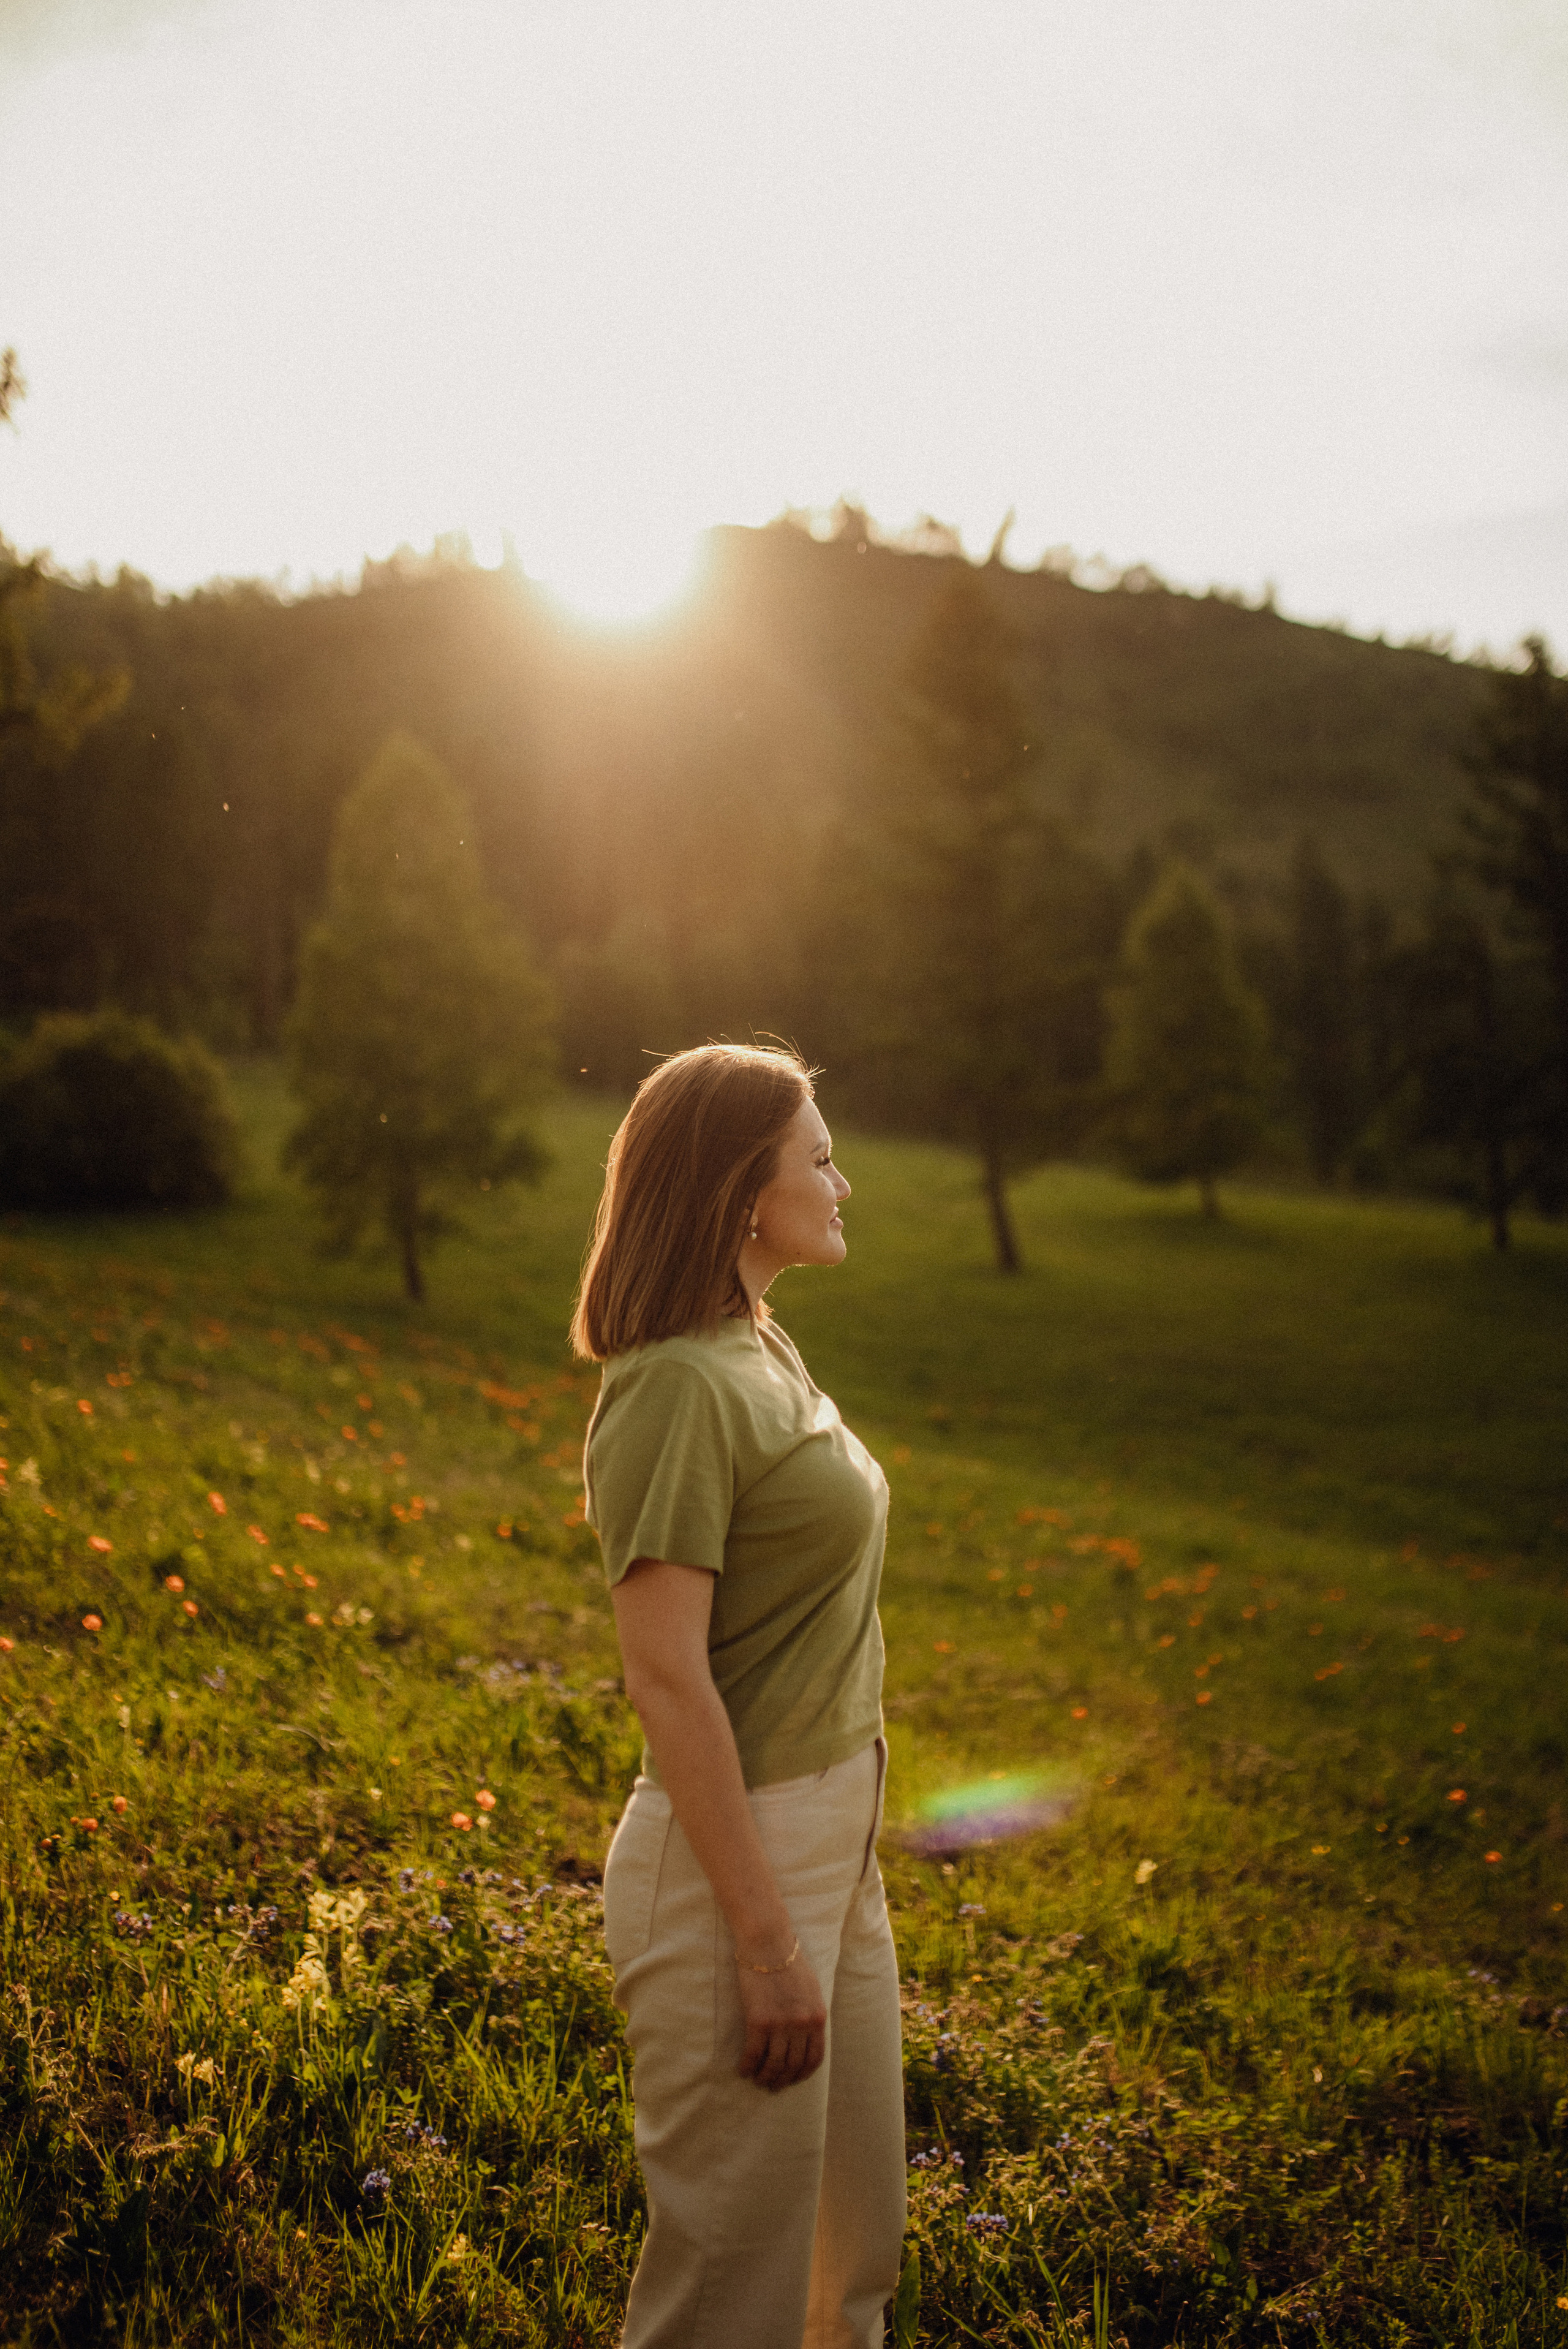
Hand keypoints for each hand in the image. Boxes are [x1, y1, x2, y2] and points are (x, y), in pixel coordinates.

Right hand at [736, 1944, 826, 2092]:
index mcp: (817, 2017)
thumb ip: (810, 2013)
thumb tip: (805, 2036)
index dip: (802, 2074)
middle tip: (773, 2086)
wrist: (768, 1942)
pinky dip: (748, 2066)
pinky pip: (753, 2054)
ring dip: (765, 2077)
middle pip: (793, 2065)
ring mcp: (781, 2024)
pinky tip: (743, 2070)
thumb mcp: (810, 1989)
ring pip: (773, 2065)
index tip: (793, 2080)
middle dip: (783, 2080)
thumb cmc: (787, 1961)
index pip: (814, 2058)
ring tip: (758, 2080)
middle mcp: (802, 2024)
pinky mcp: (759, 2021)